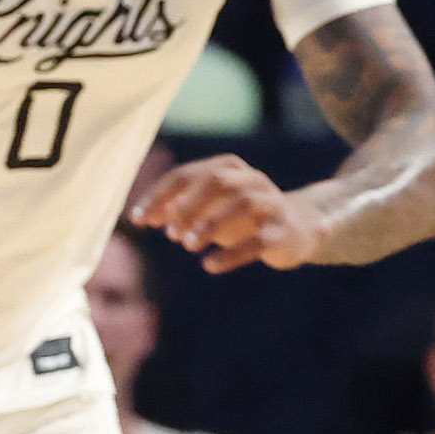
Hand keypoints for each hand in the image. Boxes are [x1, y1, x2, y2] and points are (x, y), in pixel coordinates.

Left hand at [132, 153, 328, 271]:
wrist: (297, 229)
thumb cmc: (241, 218)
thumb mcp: (208, 210)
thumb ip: (178, 210)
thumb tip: (145, 217)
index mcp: (227, 169)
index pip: (187, 175)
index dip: (159, 196)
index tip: (137, 219)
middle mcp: (251, 180)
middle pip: (217, 181)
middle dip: (188, 205)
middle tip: (170, 233)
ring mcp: (271, 203)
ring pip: (242, 204)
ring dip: (211, 223)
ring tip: (188, 245)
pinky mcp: (283, 230)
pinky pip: (259, 240)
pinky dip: (233, 253)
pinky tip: (210, 265)